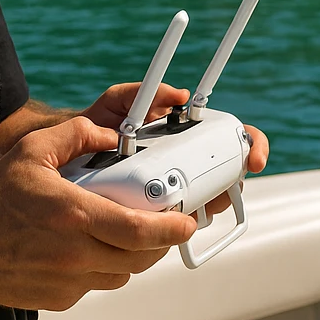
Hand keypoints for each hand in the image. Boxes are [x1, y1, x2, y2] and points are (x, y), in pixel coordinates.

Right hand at [0, 116, 196, 310]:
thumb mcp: (32, 151)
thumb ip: (76, 135)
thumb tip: (108, 136)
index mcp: (74, 216)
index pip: (138, 230)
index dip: (170, 228)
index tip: (185, 221)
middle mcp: (75, 253)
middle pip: (139, 257)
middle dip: (161, 242)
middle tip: (166, 226)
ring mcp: (67, 281)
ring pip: (121, 274)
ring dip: (132, 256)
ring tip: (125, 233)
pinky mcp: (59, 298)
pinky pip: (95, 285)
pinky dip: (102, 269)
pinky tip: (88, 248)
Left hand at [80, 83, 269, 220]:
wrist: (63, 163)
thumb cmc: (94, 128)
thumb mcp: (115, 104)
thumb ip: (143, 92)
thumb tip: (178, 94)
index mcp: (185, 133)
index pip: (232, 136)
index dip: (253, 146)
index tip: (255, 158)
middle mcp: (187, 160)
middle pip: (229, 174)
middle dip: (233, 183)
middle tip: (221, 191)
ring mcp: (177, 189)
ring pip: (210, 201)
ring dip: (210, 205)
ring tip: (195, 207)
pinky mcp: (161, 214)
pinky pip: (183, 224)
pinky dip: (183, 226)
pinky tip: (172, 224)